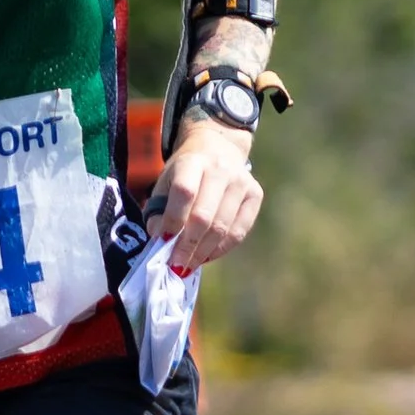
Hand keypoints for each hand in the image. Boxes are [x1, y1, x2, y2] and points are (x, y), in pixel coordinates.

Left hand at [145, 116, 263, 269]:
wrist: (217, 148)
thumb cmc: (184, 172)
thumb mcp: (165, 181)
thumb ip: (158, 209)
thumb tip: (160, 239)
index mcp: (193, 161)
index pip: (184, 192)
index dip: (173, 220)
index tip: (162, 241)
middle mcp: (221, 169)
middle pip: (204, 216)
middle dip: (187, 246)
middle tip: (175, 265)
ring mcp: (241, 181)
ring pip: (222, 228)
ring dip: (203, 252)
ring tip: (188, 265)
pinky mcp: (255, 194)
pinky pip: (239, 232)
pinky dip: (221, 249)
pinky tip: (206, 256)